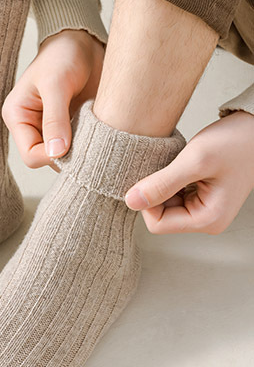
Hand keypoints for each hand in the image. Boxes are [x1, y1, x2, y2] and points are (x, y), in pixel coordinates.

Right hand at [2, 29, 104, 168]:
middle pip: (48, 160)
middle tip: (91, 142)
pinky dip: (93, 144)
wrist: (84, 41)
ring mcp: (54, 129)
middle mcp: (33, 127)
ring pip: (67, 157)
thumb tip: (55, 153)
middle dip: (69, 157)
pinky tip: (102, 133)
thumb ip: (55, 119)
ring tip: (97, 133)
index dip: (52, 157)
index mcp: (18, 117)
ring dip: (83, 151)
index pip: (30, 155)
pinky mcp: (73, 127)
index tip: (74, 147)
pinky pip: (82, 147)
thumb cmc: (62, 55)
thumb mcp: (56, 84)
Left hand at [124, 110, 253, 233]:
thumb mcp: (194, 161)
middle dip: (157, 191)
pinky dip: (170, 178)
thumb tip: (131, 202)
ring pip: (164, 203)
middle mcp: (206, 219)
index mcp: (208, 220)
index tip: (155, 175)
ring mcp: (204, 208)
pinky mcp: (201, 195)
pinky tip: (181, 164)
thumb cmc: (235, 142)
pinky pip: (173, 193)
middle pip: (160, 215)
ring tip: (178, 163)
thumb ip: (162, 184)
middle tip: (168, 166)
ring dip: (163, 183)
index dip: (149, 201)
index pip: (157, 224)